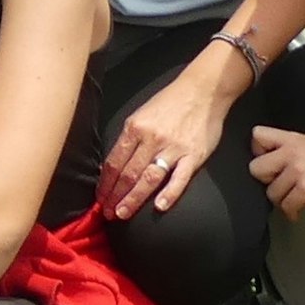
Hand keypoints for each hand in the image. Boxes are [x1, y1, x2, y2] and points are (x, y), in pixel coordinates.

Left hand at [101, 52, 239, 218]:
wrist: (203, 90)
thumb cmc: (170, 102)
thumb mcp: (141, 114)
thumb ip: (129, 139)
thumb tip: (112, 165)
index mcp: (135, 128)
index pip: (114, 162)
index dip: (105, 183)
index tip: (100, 199)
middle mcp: (151, 139)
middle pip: (128, 173)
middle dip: (115, 196)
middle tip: (109, 213)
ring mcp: (173, 149)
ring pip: (148, 178)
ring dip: (133, 199)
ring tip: (123, 214)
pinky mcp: (193, 156)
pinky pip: (179, 179)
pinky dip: (169, 194)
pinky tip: (159, 207)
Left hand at [248, 124, 304, 210]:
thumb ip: (292, 153)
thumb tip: (272, 169)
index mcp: (294, 138)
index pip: (257, 135)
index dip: (258, 152)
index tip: (270, 164)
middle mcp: (292, 151)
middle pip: (255, 167)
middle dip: (266, 180)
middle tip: (281, 185)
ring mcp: (299, 170)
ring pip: (270, 191)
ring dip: (281, 200)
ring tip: (294, 200)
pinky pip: (285, 206)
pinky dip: (291, 212)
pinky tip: (299, 211)